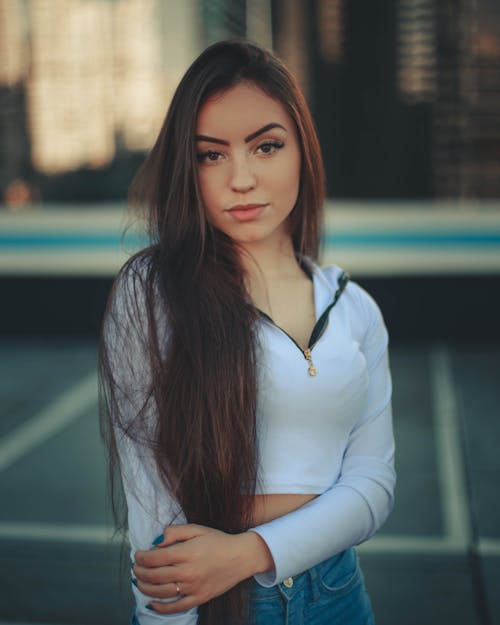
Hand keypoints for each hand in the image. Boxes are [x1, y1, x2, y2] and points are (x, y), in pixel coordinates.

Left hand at [133, 524, 272, 613]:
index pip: (155, 558)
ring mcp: (193, 587)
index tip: (138, 555)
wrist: (241, 556)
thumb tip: (156, 541)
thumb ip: (175, 532)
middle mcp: (188, 572)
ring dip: (145, 588)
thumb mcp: (197, 529)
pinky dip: (161, 607)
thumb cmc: (218, 540)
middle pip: (155, 575)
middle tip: (136, 567)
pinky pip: (176, 607)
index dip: (142, 557)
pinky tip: (151, 603)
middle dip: (140, 572)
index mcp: (187, 553)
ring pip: (161, 592)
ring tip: (139, 582)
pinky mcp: (199, 598)